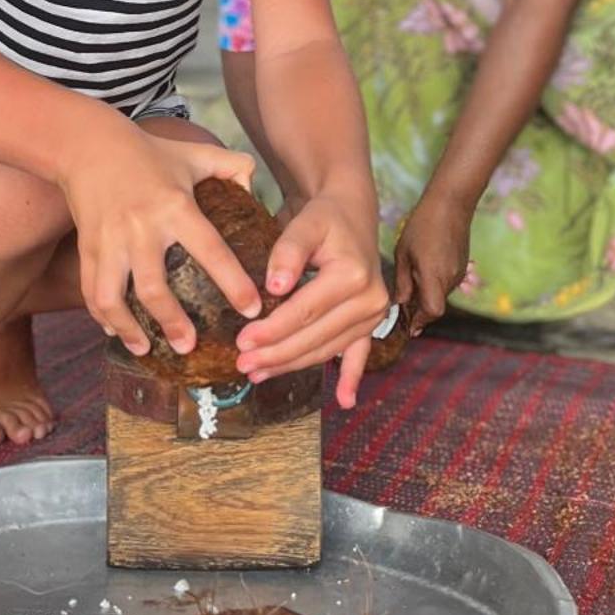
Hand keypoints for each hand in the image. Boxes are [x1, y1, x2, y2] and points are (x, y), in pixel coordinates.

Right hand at [65, 134, 261, 356]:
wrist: (87, 146)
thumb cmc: (149, 152)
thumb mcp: (194, 153)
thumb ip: (232, 166)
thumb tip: (254, 187)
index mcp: (174, 206)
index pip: (210, 250)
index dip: (233, 283)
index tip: (252, 309)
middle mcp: (140, 228)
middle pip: (155, 288)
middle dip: (173, 323)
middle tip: (190, 348)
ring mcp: (109, 242)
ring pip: (114, 297)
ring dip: (130, 329)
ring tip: (147, 350)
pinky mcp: (87, 249)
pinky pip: (91, 292)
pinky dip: (103, 317)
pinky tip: (117, 332)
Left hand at [233, 192, 388, 409]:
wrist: (352, 213)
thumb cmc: (325, 218)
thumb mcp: (305, 222)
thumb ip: (288, 251)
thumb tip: (272, 286)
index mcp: (353, 276)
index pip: (304, 312)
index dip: (272, 330)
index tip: (242, 342)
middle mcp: (369, 300)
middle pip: (314, 337)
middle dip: (276, 354)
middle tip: (242, 365)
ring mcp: (373, 315)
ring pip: (326, 349)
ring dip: (292, 365)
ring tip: (258, 374)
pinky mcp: (371, 322)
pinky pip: (359, 354)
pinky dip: (351, 377)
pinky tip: (345, 401)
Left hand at [393, 188, 473, 334]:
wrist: (451, 203)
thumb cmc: (422, 225)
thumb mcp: (404, 253)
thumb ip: (402, 281)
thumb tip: (400, 303)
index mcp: (434, 276)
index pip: (432, 312)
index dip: (420, 322)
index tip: (409, 327)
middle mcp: (450, 278)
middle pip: (436, 306)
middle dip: (420, 310)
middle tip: (403, 308)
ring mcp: (459, 272)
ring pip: (441, 295)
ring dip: (427, 295)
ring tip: (410, 282)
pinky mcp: (462, 265)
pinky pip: (446, 283)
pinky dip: (434, 284)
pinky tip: (423, 269)